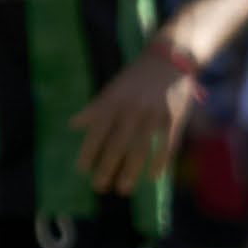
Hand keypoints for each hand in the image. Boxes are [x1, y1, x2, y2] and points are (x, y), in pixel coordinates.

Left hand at [70, 48, 194, 198]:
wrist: (170, 58)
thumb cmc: (138, 76)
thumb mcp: (113, 87)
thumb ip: (96, 107)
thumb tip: (73, 125)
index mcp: (114, 101)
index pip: (97, 131)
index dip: (89, 151)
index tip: (82, 170)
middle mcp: (131, 109)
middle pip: (117, 144)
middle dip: (107, 168)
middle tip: (99, 187)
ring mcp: (154, 114)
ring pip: (140, 148)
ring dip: (130, 171)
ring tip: (123, 189)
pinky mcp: (174, 117)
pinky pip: (166, 144)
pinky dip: (160, 162)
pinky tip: (153, 177)